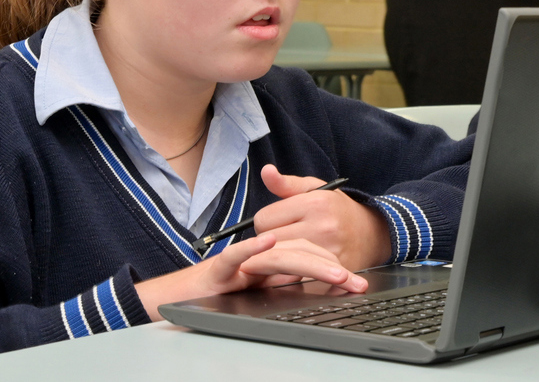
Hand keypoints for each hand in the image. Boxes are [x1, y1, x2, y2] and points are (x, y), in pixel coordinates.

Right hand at [137, 233, 367, 320]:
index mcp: (271, 259)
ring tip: (335, 273)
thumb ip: (285, 279)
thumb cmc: (221, 292)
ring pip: (278, 256)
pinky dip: (253, 247)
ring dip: (309, 262)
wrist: (182, 295)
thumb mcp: (262, 286)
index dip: (331, 266)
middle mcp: (258, 256)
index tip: (356, 282)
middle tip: (355, 283)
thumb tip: (315, 286)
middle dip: (330, 268)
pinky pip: (236, 256)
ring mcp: (241, 262)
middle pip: (298, 254)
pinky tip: (271, 242)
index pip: (306, 254)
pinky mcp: (220, 269)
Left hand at [254, 164, 390, 270]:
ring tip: (290, 249)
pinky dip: (293, 273)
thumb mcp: (314, 189)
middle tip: (285, 236)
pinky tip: (300, 265)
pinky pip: (296, 278)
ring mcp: (329, 253)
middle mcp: (323, 227)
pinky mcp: (332, 273)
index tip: (278, 222)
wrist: (372, 234)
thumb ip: (286, 183)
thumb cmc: (336, 210)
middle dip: (271, 240)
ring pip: (280, 260)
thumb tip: (266, 171)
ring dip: (279, 257)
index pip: (263, 219)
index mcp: (315, 203)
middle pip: (269, 242)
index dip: (267, 221)